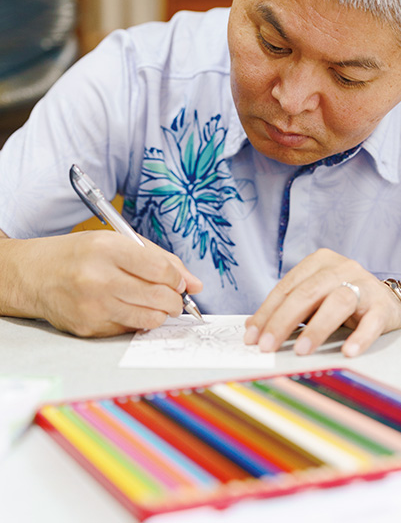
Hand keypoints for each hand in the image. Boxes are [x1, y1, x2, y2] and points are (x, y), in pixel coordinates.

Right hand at [0, 229, 201, 336]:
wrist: (36, 275)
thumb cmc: (81, 255)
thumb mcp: (117, 241)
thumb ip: (160, 259)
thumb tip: (195, 284)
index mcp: (107, 248)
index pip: (160, 269)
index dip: (177, 278)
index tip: (179, 281)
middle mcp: (98, 278)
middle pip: (158, 296)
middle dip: (175, 300)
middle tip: (174, 297)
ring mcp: (93, 306)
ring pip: (149, 318)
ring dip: (161, 313)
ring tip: (156, 304)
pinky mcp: (89, 328)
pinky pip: (130, 328)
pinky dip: (138, 321)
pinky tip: (129, 308)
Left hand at [244, 248, 400, 357]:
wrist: (388, 302)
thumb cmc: (343, 301)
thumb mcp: (315, 299)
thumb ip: (288, 308)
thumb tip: (253, 329)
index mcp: (319, 262)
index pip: (287, 287)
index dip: (267, 312)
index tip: (252, 336)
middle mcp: (341, 267)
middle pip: (307, 293)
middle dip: (283, 321)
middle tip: (268, 346)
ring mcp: (364, 284)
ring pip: (337, 302)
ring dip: (316, 328)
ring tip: (300, 351)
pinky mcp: (383, 305)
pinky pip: (371, 322)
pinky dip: (359, 337)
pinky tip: (348, 352)